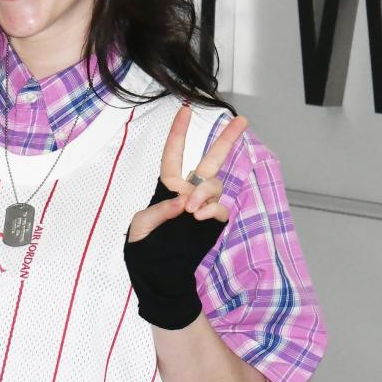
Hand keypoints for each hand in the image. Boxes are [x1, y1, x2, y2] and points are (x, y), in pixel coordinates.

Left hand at [127, 105, 247, 242]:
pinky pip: (220, 207)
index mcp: (168, 186)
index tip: (185, 110)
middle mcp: (189, 191)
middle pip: (211, 159)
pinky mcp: (213, 222)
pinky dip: (212, 208)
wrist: (158, 270)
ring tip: (191, 210)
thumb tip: (183, 202)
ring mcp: (203, 205)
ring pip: (214, 185)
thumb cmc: (145, 246)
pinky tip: (198, 216)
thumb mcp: (141, 225)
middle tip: (241, 121)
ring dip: (204, 192)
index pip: (174, 153)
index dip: (179, 131)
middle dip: (226, 140)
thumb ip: (159, 210)